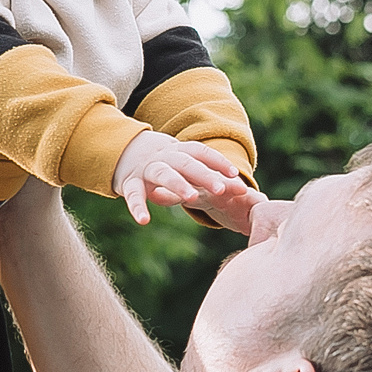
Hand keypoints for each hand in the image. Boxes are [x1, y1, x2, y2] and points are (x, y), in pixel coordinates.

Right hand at [113, 131, 262, 226]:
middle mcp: (165, 157)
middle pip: (187, 163)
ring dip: (178, 184)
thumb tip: (245, 193)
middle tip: (221, 189)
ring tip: (192, 198)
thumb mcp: (188, 168)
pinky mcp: (129, 183)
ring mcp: (147, 169)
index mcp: (181, 151)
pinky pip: (133, 195)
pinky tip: (144, 221)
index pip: (202, 153)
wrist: (126, 153)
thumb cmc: (169, 165)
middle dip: (205, 175)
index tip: (235, 175)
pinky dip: (137, 207)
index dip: (219, 162)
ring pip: (164, 174)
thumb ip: (211, 178)